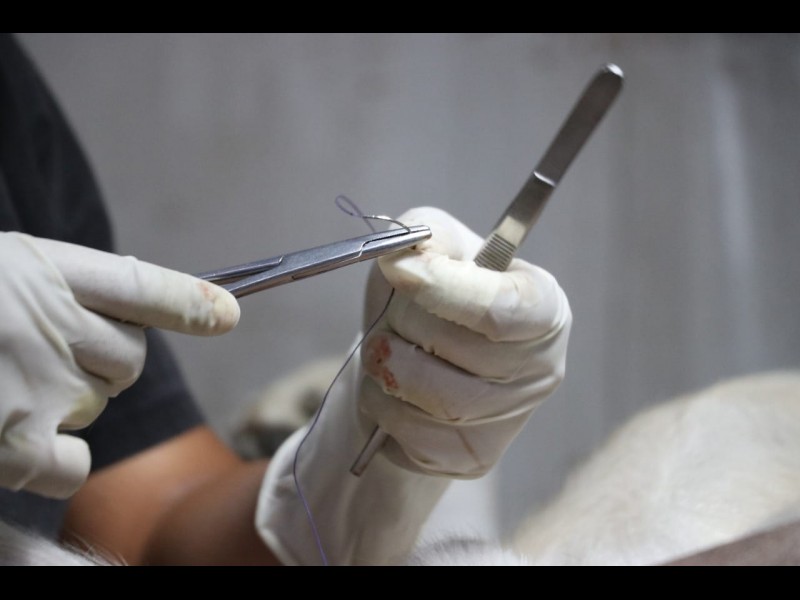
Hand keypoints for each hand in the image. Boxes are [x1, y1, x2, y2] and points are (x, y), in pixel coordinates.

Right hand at [0, 232, 238, 498]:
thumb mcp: (12, 270)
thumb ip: (77, 284)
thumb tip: (170, 309)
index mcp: (45, 271)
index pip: (142, 287)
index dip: (189, 302)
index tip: (225, 312)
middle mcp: (52, 325)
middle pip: (131, 357)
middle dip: (104, 358)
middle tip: (45, 351)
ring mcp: (38, 387)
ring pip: (101, 402)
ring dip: (70, 399)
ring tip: (6, 381)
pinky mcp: (16, 445)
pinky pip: (74, 464)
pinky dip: (55, 461)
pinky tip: (17, 436)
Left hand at [256, 207, 570, 564]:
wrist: (419, 354)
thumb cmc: (431, 294)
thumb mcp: (435, 244)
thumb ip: (424, 237)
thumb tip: (404, 262)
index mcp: (543, 306)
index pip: (501, 308)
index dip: (443, 289)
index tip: (400, 271)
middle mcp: (541, 367)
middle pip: (457, 351)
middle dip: (403, 325)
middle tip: (392, 316)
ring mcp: (510, 419)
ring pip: (432, 399)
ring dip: (386, 368)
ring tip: (383, 350)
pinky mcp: (473, 456)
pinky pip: (411, 435)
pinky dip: (382, 406)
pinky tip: (390, 388)